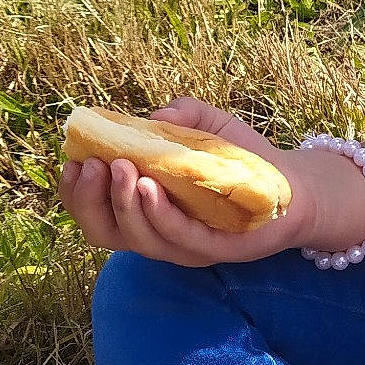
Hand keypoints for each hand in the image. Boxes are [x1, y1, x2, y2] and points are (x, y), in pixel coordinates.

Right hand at [57, 96, 323, 267]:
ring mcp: (183, 245)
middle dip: (88, 200)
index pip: (95, 210)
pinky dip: (159, 216)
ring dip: (123, 203)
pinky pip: (178, 238)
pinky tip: (150, 189)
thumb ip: (184, 115)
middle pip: (104, 230)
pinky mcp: (213, 250)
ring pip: (137, 237)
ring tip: (122, 169)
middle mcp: (156, 233)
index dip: (75, 192)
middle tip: (90, 165)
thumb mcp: (209, 128)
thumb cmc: (242, 160)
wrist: (293, 186)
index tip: (71, 160)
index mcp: (143, 209)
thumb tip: (159, 114)